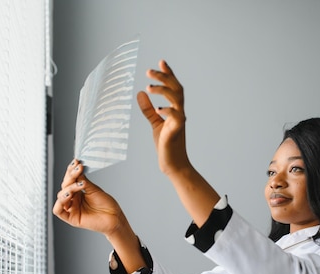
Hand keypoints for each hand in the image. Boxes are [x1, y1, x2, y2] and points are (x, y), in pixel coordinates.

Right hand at [52, 159, 124, 235]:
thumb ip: (83, 181)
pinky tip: (69, 195)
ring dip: (68, 188)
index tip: (76, 162)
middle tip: (78, 169)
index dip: (71, 171)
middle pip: (64, 186)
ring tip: (79, 184)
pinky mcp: (71, 218)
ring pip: (61, 196)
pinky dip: (60, 202)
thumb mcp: (94, 189)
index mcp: (78, 192)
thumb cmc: (107, 204)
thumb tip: (76, 168)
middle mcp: (73, 200)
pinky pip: (58, 211)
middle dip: (71, 177)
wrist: (115, 217)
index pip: (70, 180)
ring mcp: (72, 209)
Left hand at [137, 60, 191, 175]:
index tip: (161, 61)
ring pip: (177, 99)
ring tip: (148, 87)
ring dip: (164, 90)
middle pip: (177, 89)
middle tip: (149, 71)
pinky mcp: (176, 131)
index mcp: (175, 109)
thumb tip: (139, 93)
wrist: (173, 164)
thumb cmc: (166, 144)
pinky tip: (158, 109)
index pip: (173, 87)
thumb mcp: (155, 123)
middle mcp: (179, 112)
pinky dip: (168, 111)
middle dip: (165, 77)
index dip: (168, 74)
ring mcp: (179, 121)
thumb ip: (148, 109)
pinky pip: (176, 117)